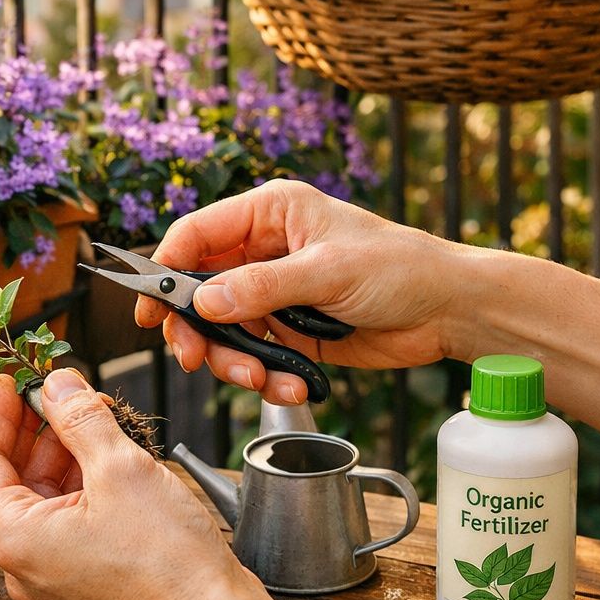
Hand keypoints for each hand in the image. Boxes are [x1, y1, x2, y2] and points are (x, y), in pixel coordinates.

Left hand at [0, 369, 334, 599]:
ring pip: (45, 499)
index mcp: (17, 539)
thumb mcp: (120, 468)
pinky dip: (83, 484)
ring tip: (97, 418)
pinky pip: (69, 522)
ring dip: (65, 454)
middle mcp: (26, 566)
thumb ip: (80, 418)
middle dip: (38, 428)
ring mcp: (55, 577)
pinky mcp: (85, 582)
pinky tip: (111, 457)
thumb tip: (58, 386)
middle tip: (63, 391)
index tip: (10, 379)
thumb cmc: (171, 565)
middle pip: (12, 479)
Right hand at [137, 180, 469, 404]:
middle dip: (198, 330)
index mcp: (269, 213)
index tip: (150, 310)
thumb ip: (262, 287)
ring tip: (260, 380)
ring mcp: (273, 292)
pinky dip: (264, 377)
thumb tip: (202, 303)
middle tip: (198, 360)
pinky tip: (291, 387)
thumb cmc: (400, 268)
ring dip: (233, 361)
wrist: (449, 311)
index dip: (165, 269)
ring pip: (222, 329)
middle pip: (198, 290)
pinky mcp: (287, 329)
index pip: (196, 234)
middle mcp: (262, 250)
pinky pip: (253, 355)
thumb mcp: (328, 272)